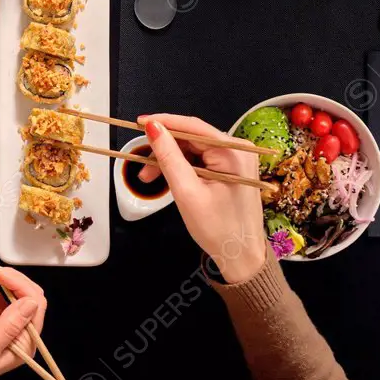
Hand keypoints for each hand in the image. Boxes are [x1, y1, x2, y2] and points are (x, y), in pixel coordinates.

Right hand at [137, 114, 267, 282]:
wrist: (241, 257)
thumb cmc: (218, 229)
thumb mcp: (186, 191)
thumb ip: (168, 156)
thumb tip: (153, 127)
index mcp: (234, 152)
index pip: (193, 127)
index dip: (163, 122)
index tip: (138, 123)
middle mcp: (239, 150)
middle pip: (192, 138)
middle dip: (164, 149)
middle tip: (141, 165)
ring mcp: (237, 160)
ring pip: (194, 150)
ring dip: (170, 160)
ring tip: (150, 179)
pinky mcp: (232, 170)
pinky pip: (201, 160)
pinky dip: (182, 168)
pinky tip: (168, 179)